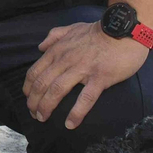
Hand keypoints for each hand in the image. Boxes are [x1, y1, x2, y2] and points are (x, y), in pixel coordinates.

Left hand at [23, 22, 149, 129]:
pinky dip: (76, 113)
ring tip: (43, 118)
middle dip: (34, 102)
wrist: (124, 29)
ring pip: (57, 91)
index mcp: (58, 50)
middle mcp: (66, 60)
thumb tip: (40, 46)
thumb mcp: (72, 28)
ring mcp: (82, 69)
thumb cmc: (99, 31)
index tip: (28, 98)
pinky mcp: (100, 78)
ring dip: (46, 107)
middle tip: (33, 114)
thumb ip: (54, 36)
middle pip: (42, 84)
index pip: (35, 71)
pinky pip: (85, 98)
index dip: (28, 87)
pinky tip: (70, 124)